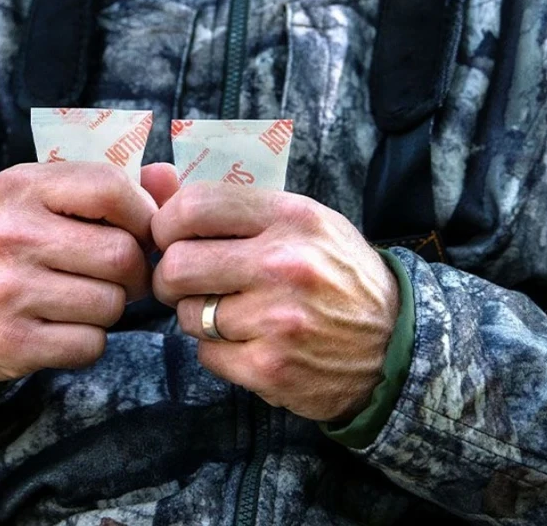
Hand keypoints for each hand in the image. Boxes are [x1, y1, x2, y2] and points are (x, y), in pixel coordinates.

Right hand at [0, 162, 173, 381]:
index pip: (112, 190)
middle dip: (133, 272)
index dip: (143, 216)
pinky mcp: (10, 342)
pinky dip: (89, 341)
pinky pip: (90, 345)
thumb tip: (169, 179)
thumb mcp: (47, 199)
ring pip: (111, 304)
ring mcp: (6, 290)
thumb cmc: (15, 242)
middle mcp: (9, 234)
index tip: (139, 233)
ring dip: (111, 308)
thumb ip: (110, 185)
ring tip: (82, 299)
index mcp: (22, 186)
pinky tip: (62, 328)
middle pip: (122, 256)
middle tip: (117, 276)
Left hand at [151, 183, 399, 421]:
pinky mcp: (270, 368)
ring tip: (232, 312)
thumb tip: (152, 177)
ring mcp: (277, 320)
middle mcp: (284, 265)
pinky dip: (218, 350)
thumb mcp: (301, 221)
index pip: (193, 206)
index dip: (167, 224)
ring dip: (199, 315)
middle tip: (189, 282)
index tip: (173, 238)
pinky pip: (206, 354)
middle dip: (172, 276)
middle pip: (176, 265)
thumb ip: (227, 202)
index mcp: (291, 217)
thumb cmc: (337, 274)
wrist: (394, 344)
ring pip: (188, 314)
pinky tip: (249, 342)